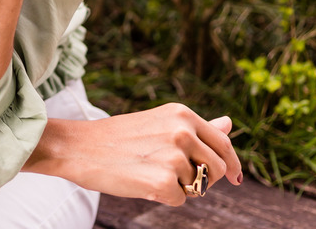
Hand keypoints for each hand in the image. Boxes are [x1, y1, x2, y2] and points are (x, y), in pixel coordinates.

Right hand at [41, 103, 242, 205]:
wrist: (79, 147)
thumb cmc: (118, 137)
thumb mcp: (160, 123)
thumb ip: (197, 128)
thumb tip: (229, 124)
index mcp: (182, 114)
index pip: (224, 143)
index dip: (232, 164)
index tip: (236, 178)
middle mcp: (183, 131)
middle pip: (218, 169)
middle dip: (203, 179)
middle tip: (173, 176)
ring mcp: (174, 157)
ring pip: (199, 186)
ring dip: (180, 186)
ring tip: (150, 171)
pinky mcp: (163, 182)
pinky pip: (181, 200)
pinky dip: (164, 197)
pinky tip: (142, 182)